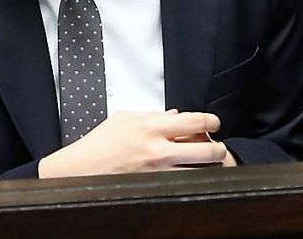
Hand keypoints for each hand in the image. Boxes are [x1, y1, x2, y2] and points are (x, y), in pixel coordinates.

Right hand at [38, 110, 228, 177]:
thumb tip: (177, 116)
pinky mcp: (157, 186)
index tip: (214, 123)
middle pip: (207, 149)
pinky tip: (192, 174)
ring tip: (207, 163)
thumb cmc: (102, 141)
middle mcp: (159, 149)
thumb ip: (154, 116)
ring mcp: (160, 171)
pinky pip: (187, 182)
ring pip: (202, 171)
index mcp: (151, 126)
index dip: (212, 121)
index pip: (195, 121)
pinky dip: (195, 179)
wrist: (84, 167)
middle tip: (216, 146)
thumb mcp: (125, 119)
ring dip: (210, 167)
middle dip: (218, 148)